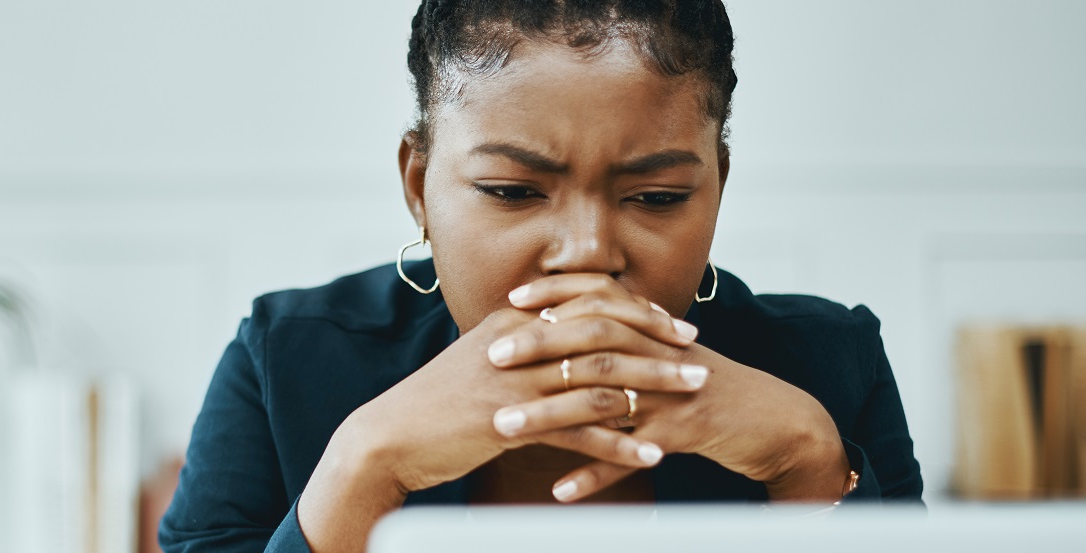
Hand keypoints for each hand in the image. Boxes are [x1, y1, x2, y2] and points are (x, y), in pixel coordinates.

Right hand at [297, 290, 695, 551]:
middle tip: (696, 356)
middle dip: (657, 343)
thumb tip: (562, 342)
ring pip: (601, 378)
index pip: (586, 303)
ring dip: (654, 388)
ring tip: (692, 397)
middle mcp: (518, 344)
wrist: (389, 438)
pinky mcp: (511, 423)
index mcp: (512, 323)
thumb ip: (521, 348)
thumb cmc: (435, 405)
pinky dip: (620, 444)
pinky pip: (579, 432)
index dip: (635, 311)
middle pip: (604, 333)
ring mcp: (515, 383)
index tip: (671, 323)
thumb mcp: (480, 362)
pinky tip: (650, 455)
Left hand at [488, 273, 849, 502]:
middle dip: (539, 348)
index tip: (511, 302)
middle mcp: (660, 354)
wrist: (773, 419)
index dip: (555, 297)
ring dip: (551, 416)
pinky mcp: (684, 435)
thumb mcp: (665, 355)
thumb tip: (565, 327)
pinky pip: (632, 456)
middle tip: (492, 358)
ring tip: (505, 429)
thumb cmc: (706, 388)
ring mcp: (673, 394)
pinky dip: (595, 474)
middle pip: (593, 341)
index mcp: (653, 331)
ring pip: (604, 400)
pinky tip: (561, 490)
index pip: (599, 299)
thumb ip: (624, 340)